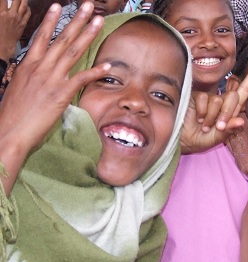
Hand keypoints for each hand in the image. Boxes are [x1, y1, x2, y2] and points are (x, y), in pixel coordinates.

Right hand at [0, 2, 108, 195]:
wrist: (9, 133)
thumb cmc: (12, 115)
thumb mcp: (18, 89)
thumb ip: (30, 78)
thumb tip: (37, 76)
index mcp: (27, 65)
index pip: (41, 37)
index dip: (51, 21)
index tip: (59, 7)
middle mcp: (39, 68)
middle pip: (61, 39)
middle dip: (76, 20)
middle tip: (89, 6)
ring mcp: (50, 79)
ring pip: (72, 52)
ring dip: (87, 35)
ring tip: (99, 21)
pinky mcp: (60, 94)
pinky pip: (81, 79)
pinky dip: (95, 72)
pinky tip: (107, 66)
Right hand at [181, 61, 247, 153]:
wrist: (181, 140)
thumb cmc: (199, 140)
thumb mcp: (216, 139)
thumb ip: (228, 131)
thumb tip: (241, 121)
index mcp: (230, 111)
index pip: (243, 92)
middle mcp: (221, 102)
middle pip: (233, 97)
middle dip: (227, 112)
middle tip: (219, 127)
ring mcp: (208, 98)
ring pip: (218, 100)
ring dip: (211, 117)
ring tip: (204, 126)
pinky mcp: (196, 97)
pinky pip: (204, 99)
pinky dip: (202, 112)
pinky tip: (198, 119)